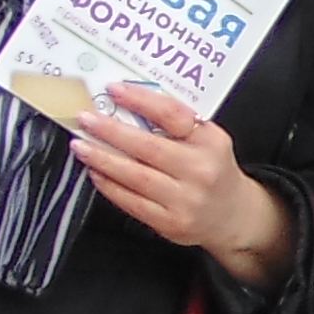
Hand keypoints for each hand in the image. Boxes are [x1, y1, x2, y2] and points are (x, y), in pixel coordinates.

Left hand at [68, 83, 292, 283]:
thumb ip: (176, 123)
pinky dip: (109, 185)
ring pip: (134, 176)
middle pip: (147, 147)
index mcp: (210, 142)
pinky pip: (132, 202)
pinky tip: (96, 172)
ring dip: (102, 158)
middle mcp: (200, 170)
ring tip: (81, 145)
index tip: (114, 90)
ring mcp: (185, 200)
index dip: (140, 100)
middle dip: (110, 131)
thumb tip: (128, 104)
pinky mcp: (170, 223)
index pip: (172, 115)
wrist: (232, 216)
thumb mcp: (207, 140)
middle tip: (86, 119)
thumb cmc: (213, 170)